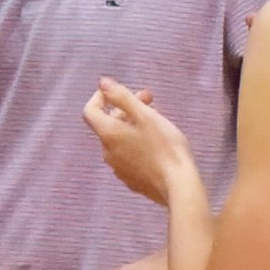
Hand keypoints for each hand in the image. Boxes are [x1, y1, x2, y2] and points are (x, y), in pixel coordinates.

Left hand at [85, 78, 192, 205]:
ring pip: (120, 139)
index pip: (90, 111)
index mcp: (108, 134)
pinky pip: (129, 155)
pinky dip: (138, 143)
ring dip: (133, 125)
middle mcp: (108, 152)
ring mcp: (119, 168)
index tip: (118, 90)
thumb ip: (121, 96)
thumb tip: (102, 82)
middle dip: (126, 108)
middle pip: (108, 124)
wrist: (179, 187)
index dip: (100, 97)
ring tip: (156, 119)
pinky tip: (157, 142)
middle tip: (149, 99)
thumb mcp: (145, 115)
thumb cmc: (165, 148)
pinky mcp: (132, 179)